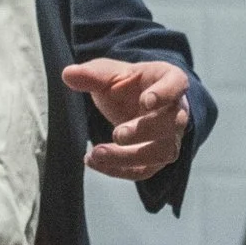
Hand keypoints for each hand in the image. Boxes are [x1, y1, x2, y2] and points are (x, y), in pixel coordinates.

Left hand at [68, 57, 190, 180]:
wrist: (133, 102)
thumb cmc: (127, 84)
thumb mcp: (110, 74)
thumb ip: (92, 74)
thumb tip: (68, 74)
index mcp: (169, 81)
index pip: (177, 85)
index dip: (165, 94)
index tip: (146, 101)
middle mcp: (177, 111)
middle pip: (172, 123)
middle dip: (144, 130)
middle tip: (117, 134)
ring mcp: (171, 137)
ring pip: (161, 152)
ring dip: (129, 157)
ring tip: (97, 153)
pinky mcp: (158, 158)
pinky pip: (145, 170)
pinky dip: (119, 169)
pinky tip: (95, 162)